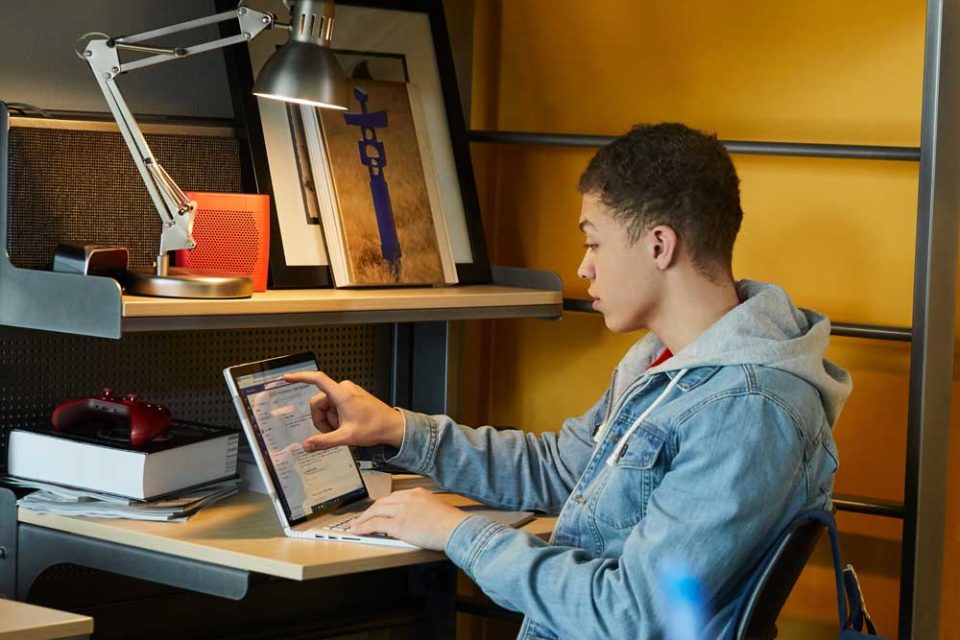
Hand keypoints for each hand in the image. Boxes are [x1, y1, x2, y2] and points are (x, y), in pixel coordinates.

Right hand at [283, 371, 404, 450]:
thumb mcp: (347, 437)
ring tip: (343, 429)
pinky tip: (346, 425)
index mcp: (342, 394)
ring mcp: (348, 392)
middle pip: (318, 402)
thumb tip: (307, 445)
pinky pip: (334, 405)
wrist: (392, 427)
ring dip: (330, 419)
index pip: (317, 379)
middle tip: (333, 431)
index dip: (300, 377)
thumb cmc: (375, 427)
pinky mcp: (351, 396)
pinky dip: (336, 417)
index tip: (287, 378)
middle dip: (322, 419)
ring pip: (326, 405)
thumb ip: (324, 441)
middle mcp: (344, 389)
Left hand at [349, 488, 469, 550]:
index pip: (394, 497)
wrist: (455, 528)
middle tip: (362, 518)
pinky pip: (374, 524)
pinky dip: (364, 527)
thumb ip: (423, 509)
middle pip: (381, 502)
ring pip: (375, 511)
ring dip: (363, 519)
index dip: (382, 505)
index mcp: (417, 493)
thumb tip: (417, 518)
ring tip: (356, 525)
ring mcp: (401, 510)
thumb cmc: (451, 523)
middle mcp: (407, 498)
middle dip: (370, 511)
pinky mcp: (397, 524)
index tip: (377, 510)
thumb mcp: (436, 508)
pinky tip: (358, 531)